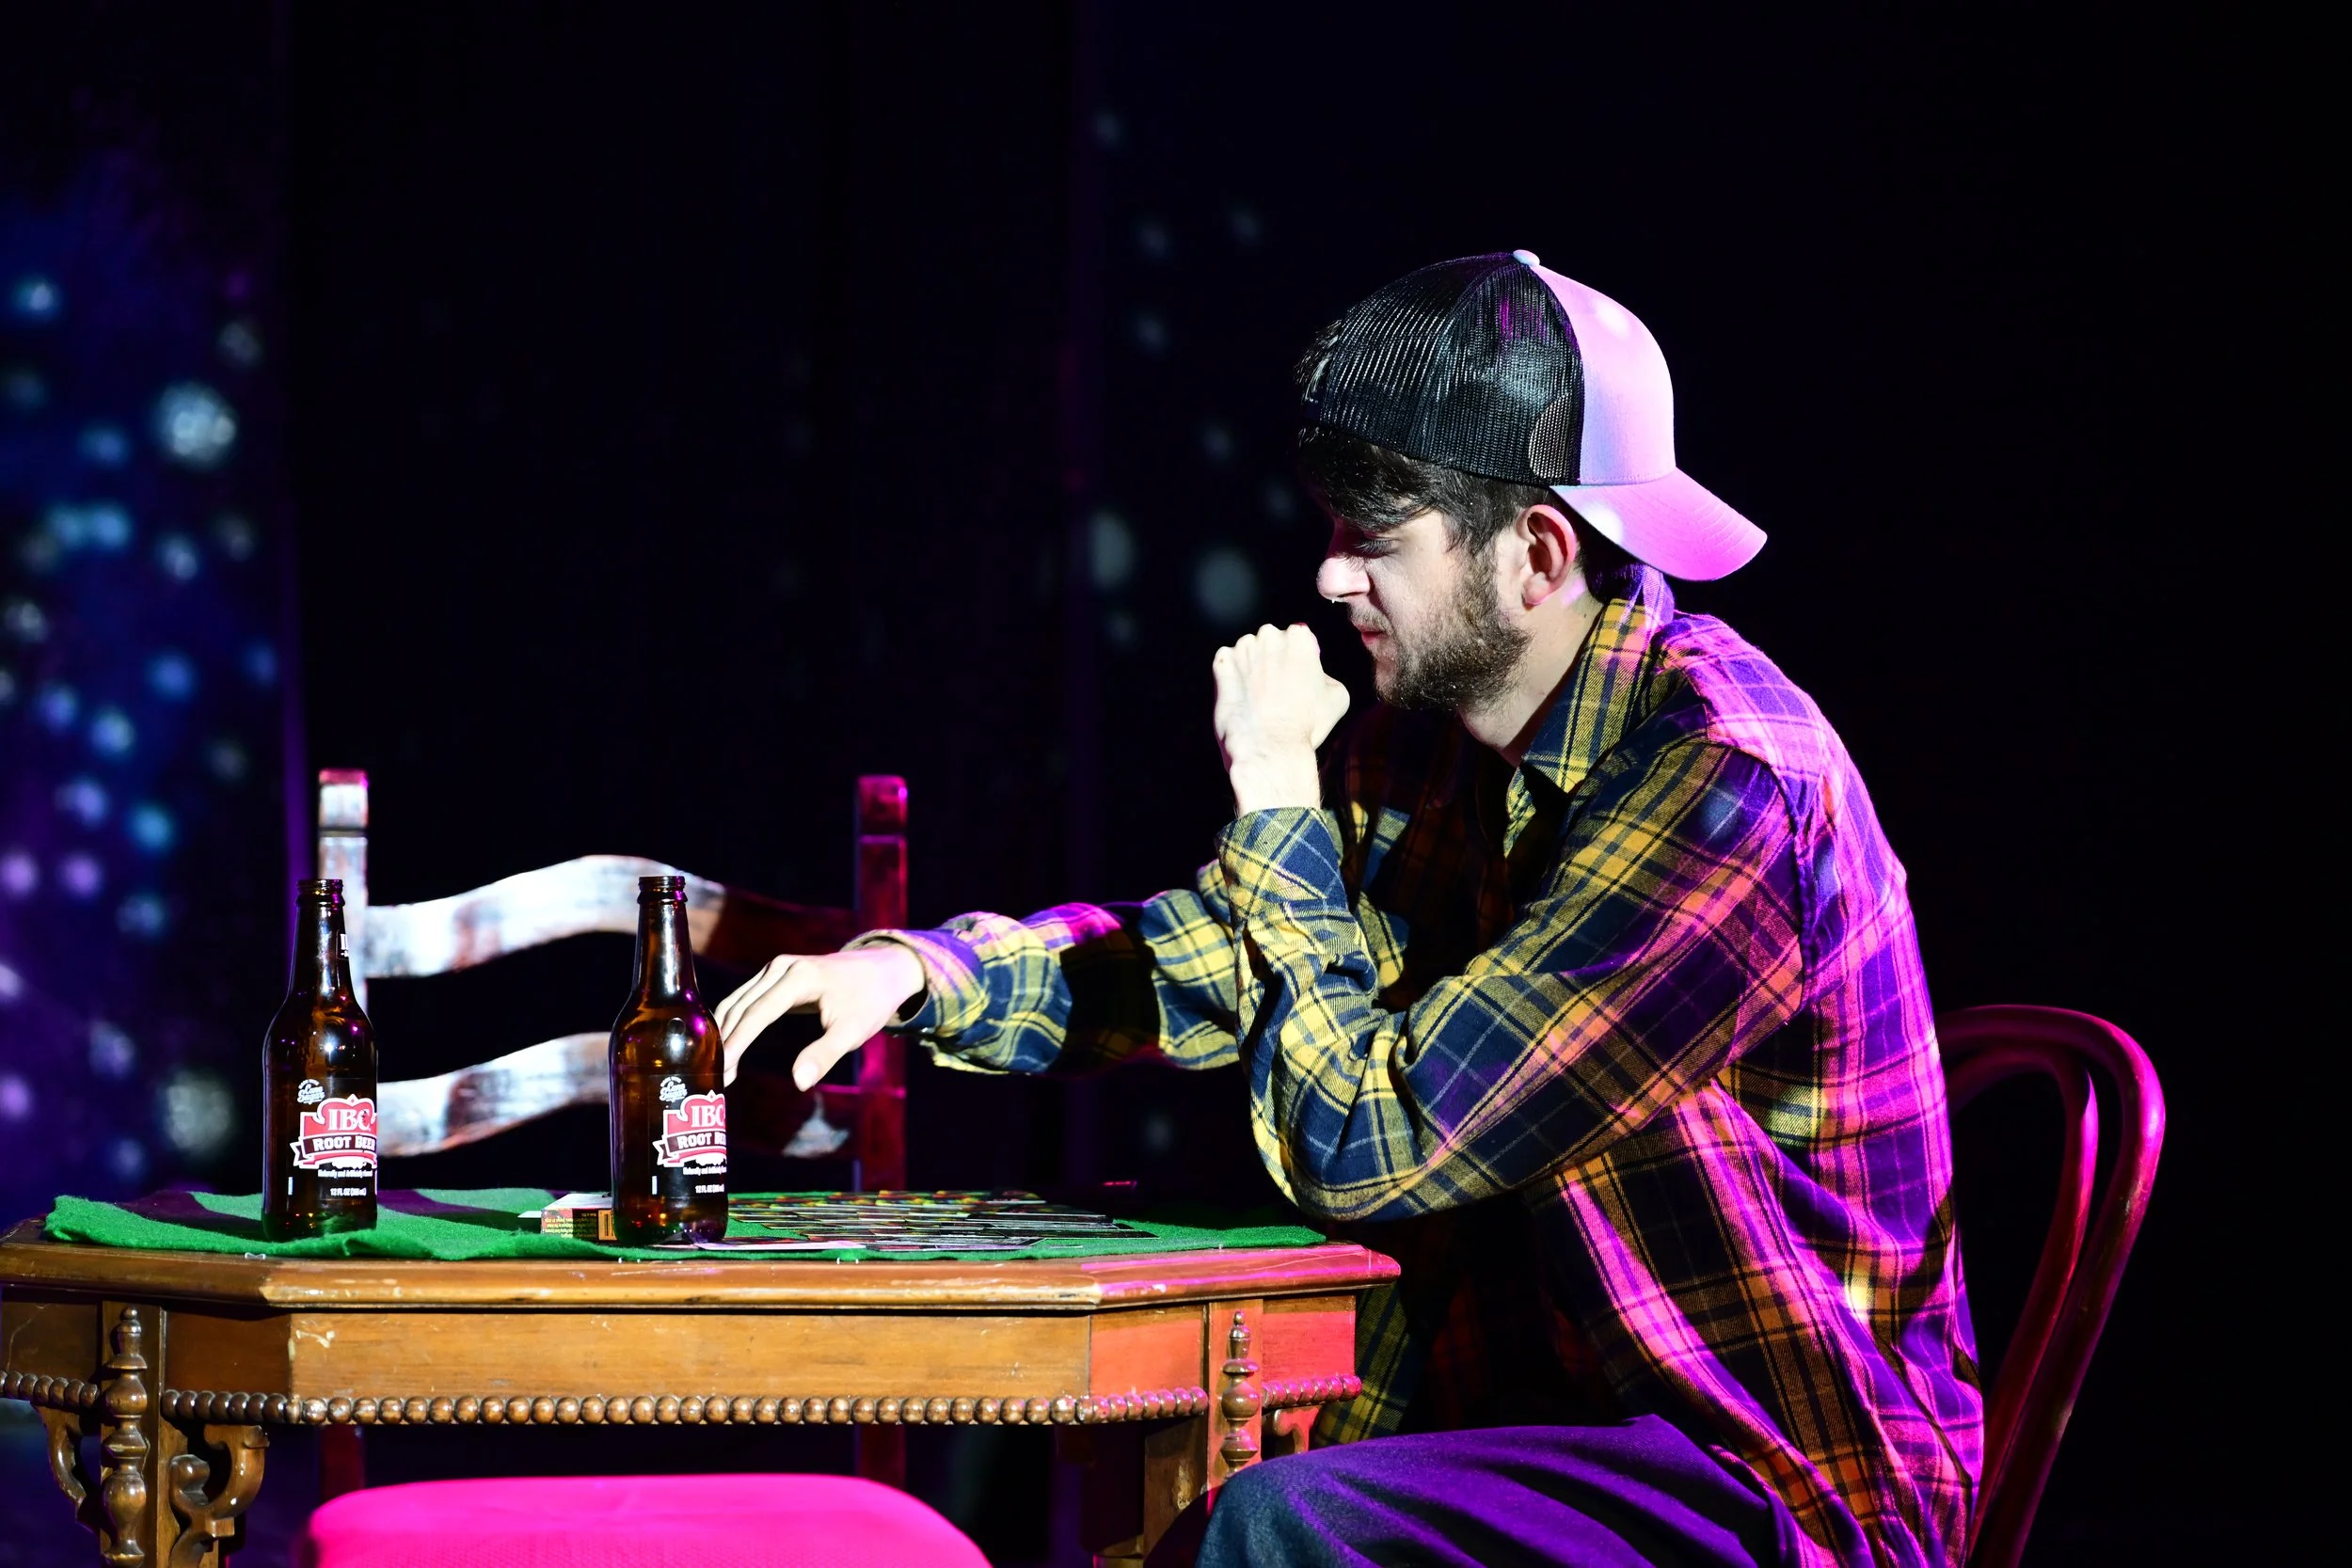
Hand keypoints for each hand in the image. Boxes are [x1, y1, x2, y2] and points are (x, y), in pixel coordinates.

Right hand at [713, 946, 927, 1089]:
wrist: (883, 970)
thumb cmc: (870, 1001)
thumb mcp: (854, 1031)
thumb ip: (825, 1055)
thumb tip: (799, 1082)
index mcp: (799, 977)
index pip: (757, 1013)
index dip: (737, 1043)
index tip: (722, 1070)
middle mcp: (781, 967)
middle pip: (741, 1007)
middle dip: (724, 1043)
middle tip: (713, 1079)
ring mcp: (775, 968)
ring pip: (737, 1002)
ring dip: (723, 1033)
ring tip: (715, 1069)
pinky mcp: (774, 975)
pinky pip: (745, 999)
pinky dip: (732, 1022)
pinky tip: (724, 1047)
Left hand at [1212, 623, 1351, 812]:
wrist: (1271, 747)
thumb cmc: (1306, 724)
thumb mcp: (1338, 696)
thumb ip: (1327, 675)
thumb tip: (1317, 675)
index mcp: (1299, 638)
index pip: (1299, 636)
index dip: (1299, 657)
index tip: (1298, 674)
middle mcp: (1268, 637)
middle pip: (1271, 641)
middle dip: (1273, 658)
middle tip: (1278, 687)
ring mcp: (1242, 650)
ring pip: (1248, 650)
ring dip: (1252, 665)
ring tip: (1259, 695)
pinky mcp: (1221, 666)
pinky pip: (1226, 663)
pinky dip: (1231, 674)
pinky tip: (1242, 694)